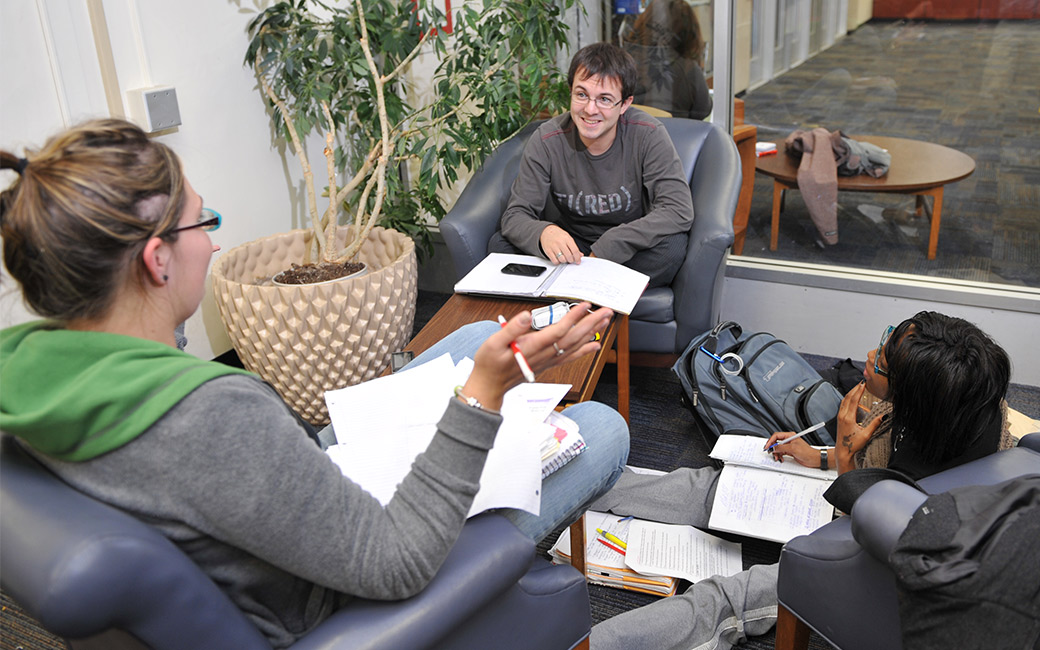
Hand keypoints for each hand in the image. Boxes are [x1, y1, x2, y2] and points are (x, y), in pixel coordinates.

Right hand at [464, 302, 610, 409]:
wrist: (490, 386)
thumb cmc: (490, 365)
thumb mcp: (492, 343)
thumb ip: (510, 329)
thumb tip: (525, 316)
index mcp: (532, 347)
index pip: (559, 331)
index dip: (574, 318)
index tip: (585, 305)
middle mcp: (544, 355)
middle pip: (573, 337)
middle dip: (591, 323)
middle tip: (606, 311)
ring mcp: (548, 360)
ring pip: (575, 346)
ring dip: (592, 333)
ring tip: (605, 322)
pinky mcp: (548, 363)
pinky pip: (570, 356)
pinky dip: (584, 350)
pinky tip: (594, 344)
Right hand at [539, 225, 582, 264]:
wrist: (546, 231)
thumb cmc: (558, 235)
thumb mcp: (568, 238)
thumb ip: (574, 247)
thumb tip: (580, 255)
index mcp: (567, 238)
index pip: (575, 250)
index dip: (577, 258)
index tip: (578, 261)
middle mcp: (560, 242)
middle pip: (569, 256)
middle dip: (571, 260)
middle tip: (571, 260)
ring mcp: (553, 247)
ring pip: (562, 259)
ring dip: (565, 261)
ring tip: (564, 258)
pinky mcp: (548, 251)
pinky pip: (555, 261)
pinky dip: (558, 262)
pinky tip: (558, 259)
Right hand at [763, 432, 818, 466]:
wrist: (813, 459)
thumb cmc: (807, 452)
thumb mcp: (793, 448)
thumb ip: (782, 447)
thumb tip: (774, 447)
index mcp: (790, 436)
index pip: (776, 436)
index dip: (770, 441)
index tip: (767, 447)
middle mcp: (789, 440)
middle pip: (776, 442)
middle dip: (773, 448)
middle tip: (770, 452)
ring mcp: (789, 446)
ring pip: (778, 448)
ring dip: (776, 453)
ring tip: (777, 457)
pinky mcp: (790, 452)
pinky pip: (781, 453)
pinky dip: (779, 456)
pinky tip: (781, 458)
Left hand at [834, 382, 883, 472]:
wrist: (842, 451)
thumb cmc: (853, 444)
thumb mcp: (866, 435)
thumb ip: (875, 424)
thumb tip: (884, 416)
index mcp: (848, 418)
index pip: (853, 400)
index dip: (859, 391)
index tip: (864, 384)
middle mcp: (842, 415)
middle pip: (847, 398)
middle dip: (855, 389)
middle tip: (862, 383)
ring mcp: (839, 416)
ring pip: (844, 400)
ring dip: (851, 393)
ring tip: (858, 388)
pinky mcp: (839, 418)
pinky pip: (843, 405)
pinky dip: (848, 399)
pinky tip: (852, 398)